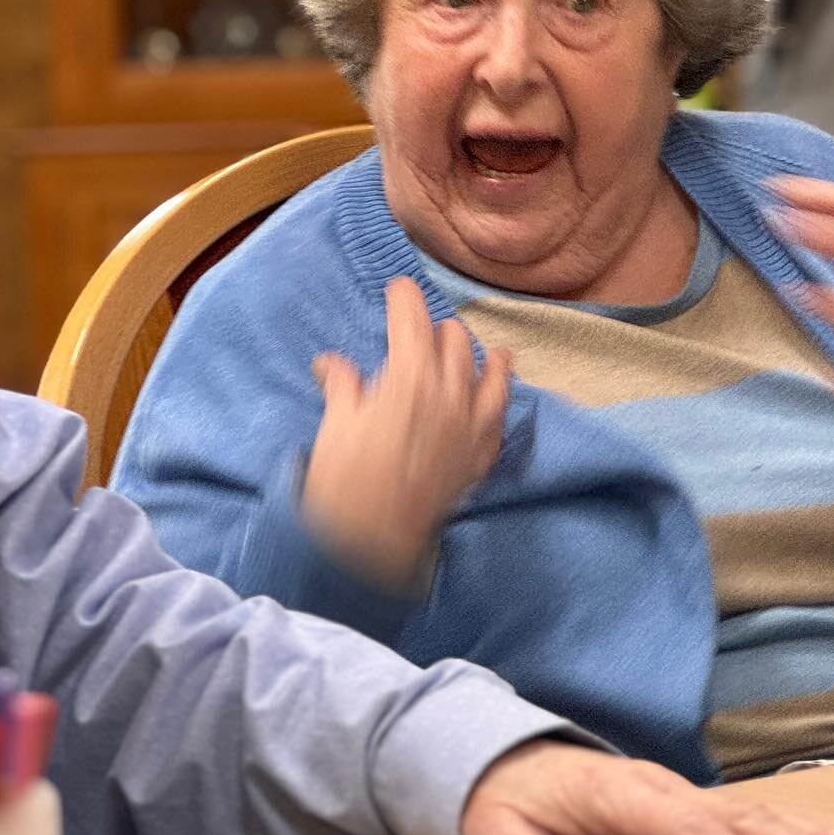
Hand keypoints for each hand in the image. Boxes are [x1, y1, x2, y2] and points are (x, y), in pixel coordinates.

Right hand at [302, 276, 510, 589]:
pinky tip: (499, 387)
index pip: (412, 319)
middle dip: (436, 326)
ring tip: (478, 347)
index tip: (398, 289)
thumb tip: (332, 365)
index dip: (404, 298)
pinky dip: (500, 393)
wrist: (371, 545)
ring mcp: (471, 425)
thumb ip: (342, 386)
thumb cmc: (343, 483)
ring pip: (489, 370)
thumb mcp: (336, 425)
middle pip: (454, 339)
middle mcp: (449, 393)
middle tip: (422, 327)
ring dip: (478, 354)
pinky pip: (501, 414)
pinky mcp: (480, 456)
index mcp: (409, 377)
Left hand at [461, 742, 833, 834]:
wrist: (502, 762)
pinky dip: (795, 831)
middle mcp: (657, 788)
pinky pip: (746, 819)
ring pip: (749, 817)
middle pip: (731, 820)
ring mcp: (676, 794)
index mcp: (617, 796)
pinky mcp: (687, 808)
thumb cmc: (506, 804)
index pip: (681, 830)